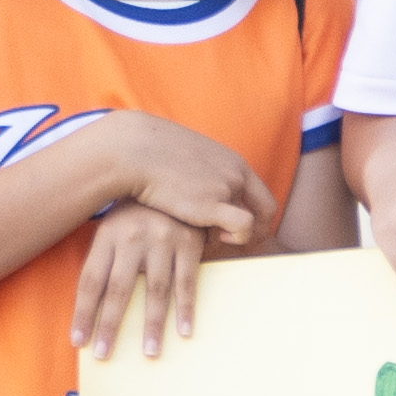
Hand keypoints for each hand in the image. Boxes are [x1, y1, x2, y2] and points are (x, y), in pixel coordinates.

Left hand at [68, 198, 226, 363]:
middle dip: (110, 325)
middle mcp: (132, 239)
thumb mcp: (112, 228)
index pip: (90, 281)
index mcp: (107, 235)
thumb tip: (86, 305)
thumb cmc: (136, 212)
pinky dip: (186, 308)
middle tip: (104, 354)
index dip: (83, 313)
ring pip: (155, 291)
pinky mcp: (189, 243)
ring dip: (152, 325)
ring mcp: (162, 241)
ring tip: (150, 353)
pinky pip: (187, 281)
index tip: (78, 341)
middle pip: (118, 290)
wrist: (170, 173)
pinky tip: (184, 331)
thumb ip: (103, 260)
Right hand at [100, 114, 275, 250]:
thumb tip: (192, 187)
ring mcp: (226, 188)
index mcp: (231, 161)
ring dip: (230, 236)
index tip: (241, 230)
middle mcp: (235, 174)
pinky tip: (210, 241)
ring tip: (204, 241)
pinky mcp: (212, 204)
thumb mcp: (185, 156)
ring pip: (246, 222)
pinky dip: (235, 239)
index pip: (262, 194)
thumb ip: (198, 172)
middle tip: (235, 245)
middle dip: (256, 233)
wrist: (132, 150)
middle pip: (263, 211)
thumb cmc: (148, 154)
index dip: (257, 217)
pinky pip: (243, 228)